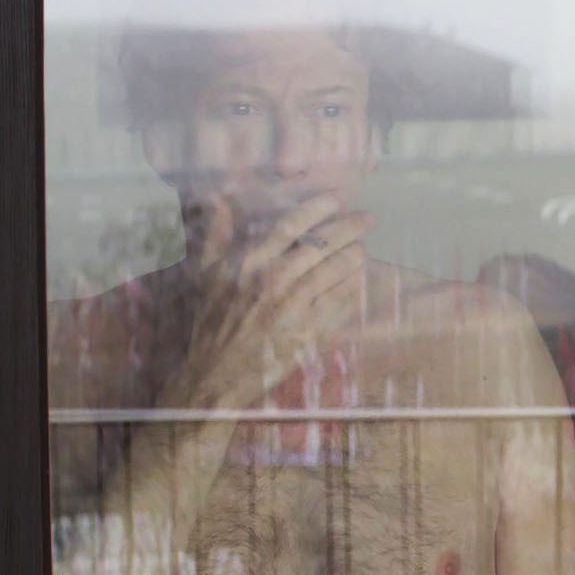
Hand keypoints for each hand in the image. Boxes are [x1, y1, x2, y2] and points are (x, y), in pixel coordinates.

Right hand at [167, 193, 375, 408]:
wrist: (216, 376)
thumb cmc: (211, 322)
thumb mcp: (205, 275)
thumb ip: (215, 234)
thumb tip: (216, 197)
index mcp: (249, 263)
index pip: (290, 225)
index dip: (317, 208)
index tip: (337, 198)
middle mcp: (274, 281)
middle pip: (323, 244)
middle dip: (350, 227)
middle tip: (368, 218)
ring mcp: (295, 307)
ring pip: (338, 271)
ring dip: (356, 256)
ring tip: (363, 248)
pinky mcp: (310, 332)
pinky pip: (342, 302)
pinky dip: (353, 288)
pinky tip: (358, 280)